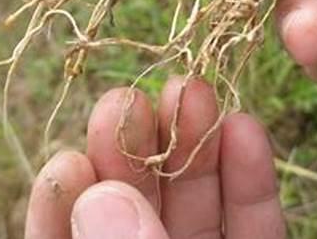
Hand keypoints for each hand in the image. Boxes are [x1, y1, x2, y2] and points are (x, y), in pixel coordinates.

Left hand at [25, 77, 283, 237]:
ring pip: (196, 209)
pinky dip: (250, 180)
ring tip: (189, 90)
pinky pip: (255, 227)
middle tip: (128, 102)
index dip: (61, 208)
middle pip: (136, 211)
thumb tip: (99, 198)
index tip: (66, 162)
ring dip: (194, 147)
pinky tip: (244, 127)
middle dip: (133, 153)